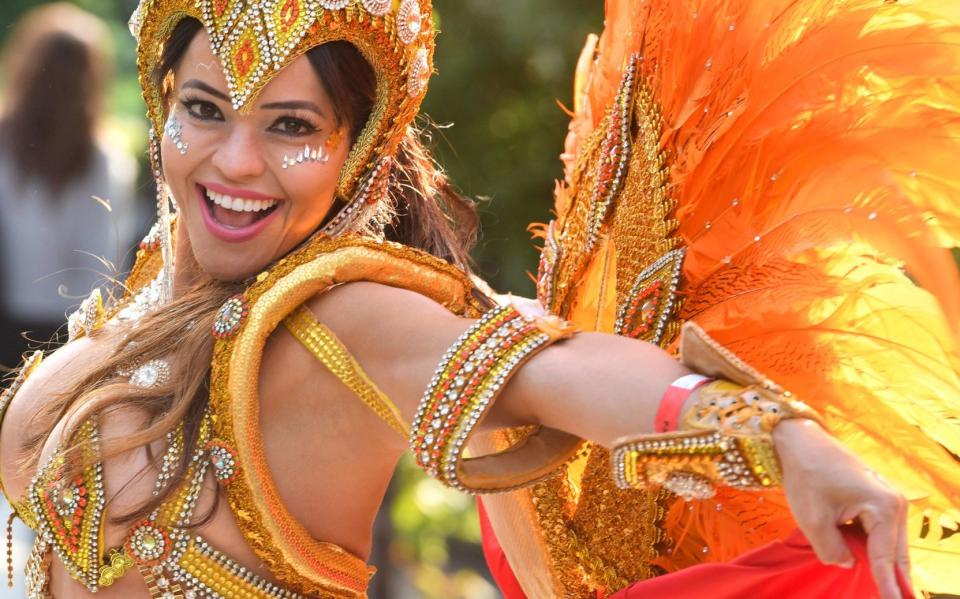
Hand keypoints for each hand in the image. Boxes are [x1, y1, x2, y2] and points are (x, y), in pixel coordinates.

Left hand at [773, 419, 910, 598]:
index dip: (887, 585)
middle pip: (894, 552)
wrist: (801, 440)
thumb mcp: (812, 520)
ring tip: (878, 584)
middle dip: (890, 576)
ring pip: (888, 542)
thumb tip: (847, 564)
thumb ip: (832, 551)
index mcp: (884, 507)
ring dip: (878, 560)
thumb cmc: (806, 475)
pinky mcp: (878, 497)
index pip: (885, 557)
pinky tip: (862, 558)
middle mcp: (895, 502)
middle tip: (889, 598)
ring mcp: (889, 498)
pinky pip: (879, 531)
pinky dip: (871, 546)